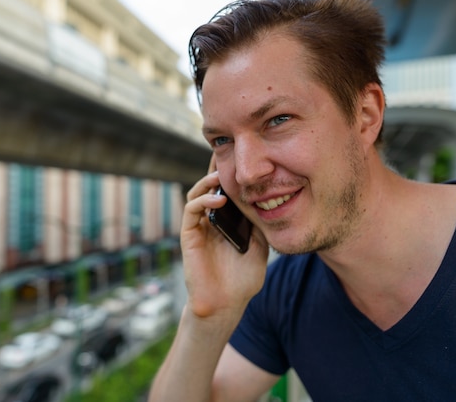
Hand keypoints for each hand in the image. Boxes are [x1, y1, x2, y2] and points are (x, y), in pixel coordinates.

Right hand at [180, 170, 268, 319]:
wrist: (226, 305)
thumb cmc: (242, 280)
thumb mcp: (260, 247)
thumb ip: (259, 224)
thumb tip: (266, 201)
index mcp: (227, 221)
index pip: (226, 191)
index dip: (231, 173)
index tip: (241, 156)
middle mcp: (210, 221)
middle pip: (209, 186)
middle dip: (216, 168)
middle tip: (225, 150)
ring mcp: (198, 227)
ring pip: (197, 194)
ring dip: (207, 181)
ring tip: (221, 175)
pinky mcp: (189, 236)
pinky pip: (191, 211)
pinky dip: (202, 200)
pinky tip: (218, 199)